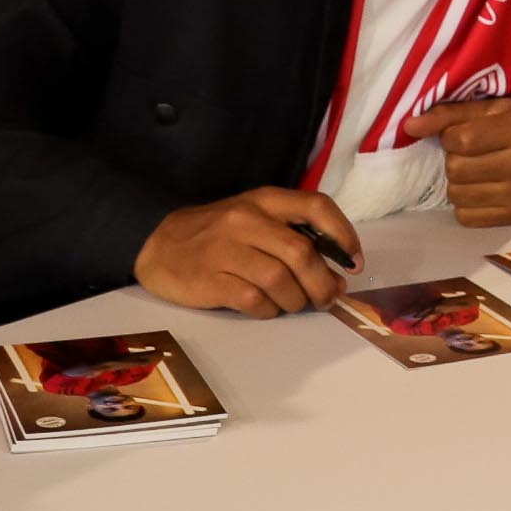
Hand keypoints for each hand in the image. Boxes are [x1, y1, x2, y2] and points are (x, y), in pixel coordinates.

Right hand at [133, 186, 357, 317]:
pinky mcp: (210, 279)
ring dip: (296, 300)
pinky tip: (267, 308)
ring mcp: (226, 249)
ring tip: (295, 305)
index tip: (354, 262)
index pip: (316, 206)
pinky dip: (269, 310)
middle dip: (323, 282)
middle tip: (327, 298)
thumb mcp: (253, 217)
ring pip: (279, 279)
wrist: (156, 243)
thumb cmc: (216, 233)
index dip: (343, 235)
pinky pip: (254, 300)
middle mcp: (246, 220)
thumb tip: (336, 272)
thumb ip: (292, 235)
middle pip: (301, 252)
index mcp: (264, 200)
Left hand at [404, 97, 510, 227]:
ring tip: (474, 172)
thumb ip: (447, 115)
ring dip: (457, 183)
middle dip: (454, 160)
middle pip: (457, 169)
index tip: (460, 134)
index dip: (449, 137)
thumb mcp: (486, 110)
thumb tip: (409, 127)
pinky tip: (480, 189)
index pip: (461, 139)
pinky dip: (465, 204)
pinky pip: (466, 217)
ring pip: (457, 195)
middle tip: (469, 155)